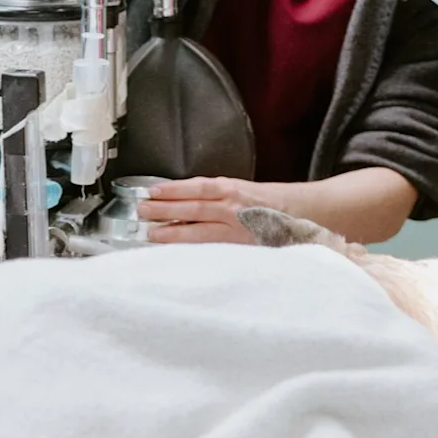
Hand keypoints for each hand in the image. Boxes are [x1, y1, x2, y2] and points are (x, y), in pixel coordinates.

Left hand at [135, 176, 264, 244]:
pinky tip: (178, 250)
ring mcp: (236, 230)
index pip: (197, 187)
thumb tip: (177, 198)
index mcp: (231, 189)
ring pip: (200, 231)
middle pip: (194, 209)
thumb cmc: (263, 201)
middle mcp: (233, 208)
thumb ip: (210, 194)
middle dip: (165, 210)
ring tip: (152, 234)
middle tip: (142, 211)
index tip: (152, 191)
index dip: (173, 190)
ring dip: (173, 232)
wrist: (296, 212)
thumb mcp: (237, 188)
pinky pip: (212, 247)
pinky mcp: (240, 247)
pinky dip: (193, 248)